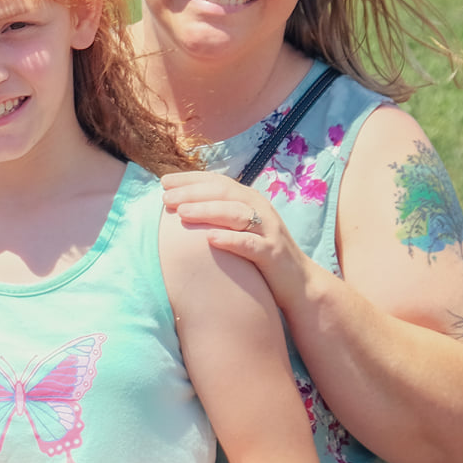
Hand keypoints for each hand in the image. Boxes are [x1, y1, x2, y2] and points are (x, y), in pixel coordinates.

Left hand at [159, 172, 306, 306]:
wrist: (299, 282)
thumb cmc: (259, 255)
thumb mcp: (240, 229)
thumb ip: (218, 215)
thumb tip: (180, 207)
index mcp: (249, 200)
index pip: (217, 182)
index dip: (190, 179)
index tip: (164, 181)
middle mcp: (260, 209)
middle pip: (224, 193)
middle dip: (193, 193)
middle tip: (166, 198)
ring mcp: (268, 230)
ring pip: (236, 214)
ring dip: (208, 211)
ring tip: (182, 213)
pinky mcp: (273, 253)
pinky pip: (251, 244)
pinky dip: (231, 240)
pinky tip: (210, 239)